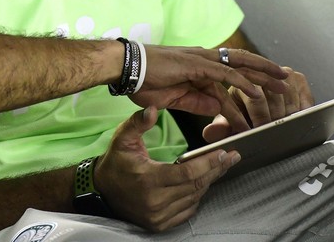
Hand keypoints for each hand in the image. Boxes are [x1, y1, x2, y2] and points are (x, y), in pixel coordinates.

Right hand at [92, 107, 238, 231]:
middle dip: (216, 170)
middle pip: (195, 186)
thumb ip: (138, 123)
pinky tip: (202, 183)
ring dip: (208, 182)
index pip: (187, 173)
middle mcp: (154, 201)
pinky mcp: (160, 224)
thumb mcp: (122, 138)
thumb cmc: (115, 162)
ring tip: (219, 167)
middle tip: (232, 158)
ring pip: (194, 198)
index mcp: (148, 179)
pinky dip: (197, 196)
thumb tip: (153, 108)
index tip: (225, 153)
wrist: (102, 190)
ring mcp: (158, 216)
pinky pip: (187, 210)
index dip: (208, 163)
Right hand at [131, 45, 288, 135]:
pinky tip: (257, 93)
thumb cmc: (144, 81)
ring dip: (264, 76)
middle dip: (267, 74)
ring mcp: (202, 60)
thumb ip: (196, 102)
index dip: (254, 79)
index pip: (234, 72)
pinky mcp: (196, 65)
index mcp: (201, 66)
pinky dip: (243, 84)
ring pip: (241, 66)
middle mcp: (206, 59)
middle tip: (289, 83)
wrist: (126, 68)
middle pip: (244, 64)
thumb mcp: (175, 97)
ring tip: (284, 85)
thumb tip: (216, 108)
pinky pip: (225, 76)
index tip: (271, 90)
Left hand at [202, 66, 312, 143]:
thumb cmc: (241, 108)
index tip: (261, 130)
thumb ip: (220, 126)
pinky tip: (299, 117)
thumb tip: (209, 134)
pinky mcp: (297, 78)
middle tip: (275, 131)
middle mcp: (263, 71)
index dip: (259, 117)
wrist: (257, 99)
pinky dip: (302, 107)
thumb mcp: (229, 116)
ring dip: (288, 113)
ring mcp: (279, 73)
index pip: (254, 97)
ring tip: (286, 127)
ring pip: (289, 94)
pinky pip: (303, 93)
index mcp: (240, 78)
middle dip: (274, 117)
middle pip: (273, 96)